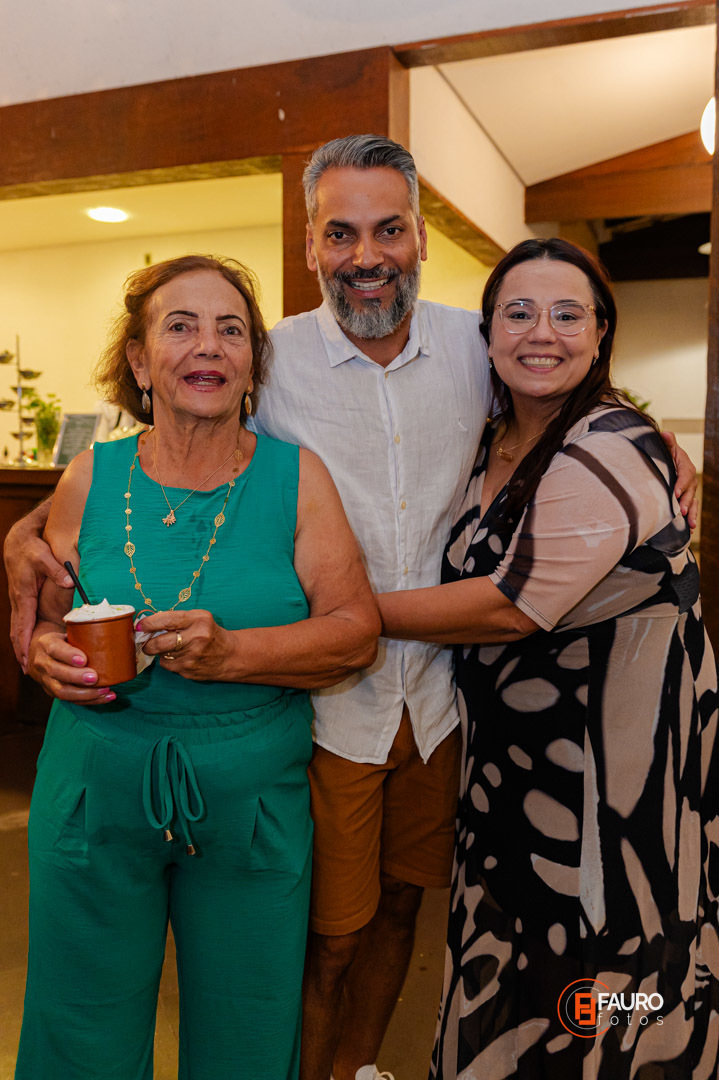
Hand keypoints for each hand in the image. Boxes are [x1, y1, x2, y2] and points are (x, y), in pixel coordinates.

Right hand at [4, 524, 72, 670]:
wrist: (19, 541)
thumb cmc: (32, 549)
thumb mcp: (44, 557)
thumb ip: (56, 570)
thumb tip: (68, 582)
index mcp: (24, 594)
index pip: (24, 623)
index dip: (25, 641)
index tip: (27, 658)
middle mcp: (19, 600)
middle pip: (17, 631)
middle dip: (20, 651)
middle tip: (26, 669)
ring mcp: (19, 600)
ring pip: (17, 628)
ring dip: (20, 646)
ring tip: (25, 664)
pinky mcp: (22, 598)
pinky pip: (20, 621)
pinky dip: (22, 636)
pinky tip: (27, 645)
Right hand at [28, 630, 115, 704]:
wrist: (40, 653)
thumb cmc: (63, 641)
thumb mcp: (68, 632)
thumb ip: (87, 633)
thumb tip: (122, 631)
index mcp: (47, 644)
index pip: (55, 649)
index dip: (68, 655)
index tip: (84, 659)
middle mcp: (43, 663)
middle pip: (56, 672)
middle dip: (76, 677)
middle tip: (95, 677)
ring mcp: (46, 680)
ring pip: (61, 691)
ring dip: (85, 693)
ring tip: (105, 690)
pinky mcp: (53, 692)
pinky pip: (70, 700)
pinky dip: (89, 701)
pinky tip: (106, 697)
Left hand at [138, 609, 233, 680]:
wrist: (230, 656)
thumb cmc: (210, 633)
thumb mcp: (199, 618)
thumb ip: (176, 619)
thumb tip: (148, 624)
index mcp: (198, 620)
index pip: (167, 620)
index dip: (149, 623)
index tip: (140, 625)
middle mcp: (196, 638)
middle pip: (159, 643)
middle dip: (148, 643)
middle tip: (145, 641)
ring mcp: (192, 657)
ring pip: (162, 655)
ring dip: (160, 651)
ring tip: (170, 647)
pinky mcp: (188, 671)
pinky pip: (168, 665)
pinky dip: (168, 660)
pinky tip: (179, 657)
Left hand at [661, 430, 698, 529]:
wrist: (665, 462)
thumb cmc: (664, 454)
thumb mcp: (666, 447)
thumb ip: (667, 442)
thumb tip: (665, 433)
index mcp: (685, 465)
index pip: (685, 474)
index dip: (681, 484)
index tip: (675, 493)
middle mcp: (690, 479)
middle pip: (690, 491)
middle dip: (686, 501)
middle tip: (681, 511)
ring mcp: (689, 490)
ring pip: (693, 502)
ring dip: (692, 513)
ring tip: (690, 524)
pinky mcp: (687, 499)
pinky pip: (691, 509)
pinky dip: (691, 519)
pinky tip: (689, 530)